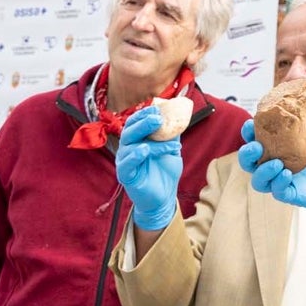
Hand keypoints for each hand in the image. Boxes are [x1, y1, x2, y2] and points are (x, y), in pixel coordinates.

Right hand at [115, 107, 181, 230]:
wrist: (164, 196)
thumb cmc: (165, 171)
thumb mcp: (171, 149)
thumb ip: (172, 134)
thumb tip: (180, 115)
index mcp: (137, 140)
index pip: (134, 122)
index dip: (144, 114)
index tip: (157, 108)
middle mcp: (128, 148)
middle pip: (129, 130)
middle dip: (144, 122)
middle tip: (158, 118)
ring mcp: (125, 161)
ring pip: (131, 145)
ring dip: (150, 141)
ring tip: (168, 142)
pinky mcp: (125, 175)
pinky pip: (126, 163)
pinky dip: (135, 155)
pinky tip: (145, 150)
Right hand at [236, 105, 305, 235]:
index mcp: (282, 151)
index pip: (258, 142)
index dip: (249, 133)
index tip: (251, 122)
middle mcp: (278, 168)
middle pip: (250, 164)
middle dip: (247, 154)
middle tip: (256, 146)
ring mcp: (284, 183)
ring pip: (259, 182)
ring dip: (262, 171)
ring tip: (276, 162)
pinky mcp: (293, 196)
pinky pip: (278, 192)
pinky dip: (279, 183)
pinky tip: (287, 173)